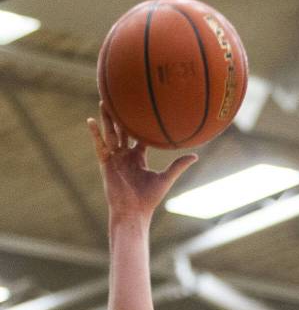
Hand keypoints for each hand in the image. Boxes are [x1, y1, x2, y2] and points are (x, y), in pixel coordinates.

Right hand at [87, 103, 196, 221]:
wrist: (134, 212)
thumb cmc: (149, 199)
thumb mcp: (166, 178)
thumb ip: (178, 165)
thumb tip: (196, 155)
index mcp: (138, 158)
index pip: (138, 137)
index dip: (140, 124)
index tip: (142, 108)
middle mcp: (125, 156)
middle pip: (122, 131)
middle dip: (121, 116)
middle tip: (121, 98)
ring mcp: (114, 159)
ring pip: (110, 134)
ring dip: (107, 118)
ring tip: (104, 100)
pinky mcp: (106, 163)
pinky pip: (99, 145)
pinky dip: (95, 134)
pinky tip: (90, 120)